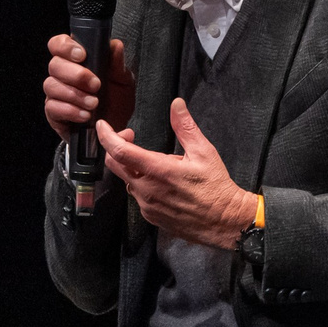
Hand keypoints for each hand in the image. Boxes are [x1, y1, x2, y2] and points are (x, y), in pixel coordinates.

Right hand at [43, 33, 132, 143]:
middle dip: (76, 74)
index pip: (58, 44)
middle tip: (96, 85)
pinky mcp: (53, 112)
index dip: (65, 47)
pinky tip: (85, 115)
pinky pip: (53, 107)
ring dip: (75, 94)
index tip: (82, 55)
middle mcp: (62, 74)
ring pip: (51, 86)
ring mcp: (55, 93)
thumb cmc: (116, 100)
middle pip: (54, 65)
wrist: (114, 127)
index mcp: (76, 60)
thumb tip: (115, 46)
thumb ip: (117, 63)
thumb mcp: (123, 80)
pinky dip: (70, 111)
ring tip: (94, 103)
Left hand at [96, 98, 259, 248]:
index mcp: (159, 171)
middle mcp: (147, 190)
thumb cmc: (216, 186)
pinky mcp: (150, 216)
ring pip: (127, 180)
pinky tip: (160, 182)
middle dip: (118, 147)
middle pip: (116, 165)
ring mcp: (147, 206)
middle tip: (132, 138)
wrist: (224, 222)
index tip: (102, 125)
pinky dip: (142, 184)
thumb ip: (185, 127)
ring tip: (157, 164)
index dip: (107, 136)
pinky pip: (137, 196)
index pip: (120, 152)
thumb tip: (176, 105)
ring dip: (133, 167)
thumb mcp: (204, 152)